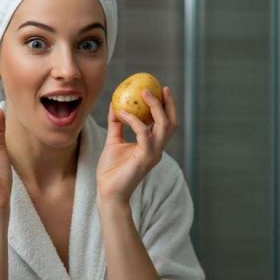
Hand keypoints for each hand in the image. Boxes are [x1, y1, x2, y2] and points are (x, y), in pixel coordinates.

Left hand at [96, 87, 177, 204]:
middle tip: (159, 88)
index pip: (165, 123)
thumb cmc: (111, 170)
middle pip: (171, 123)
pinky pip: (143, 133)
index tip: (159, 90)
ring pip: (163, 126)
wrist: (108, 191)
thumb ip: (116, 124)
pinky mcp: (145, 157)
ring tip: (144, 93)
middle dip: (168, 104)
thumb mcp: (113, 141)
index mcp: (152, 145)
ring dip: (155, 107)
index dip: (166, 106)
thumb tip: (115, 104)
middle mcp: (157, 149)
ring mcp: (153, 153)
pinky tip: (122, 113)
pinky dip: (134, 120)